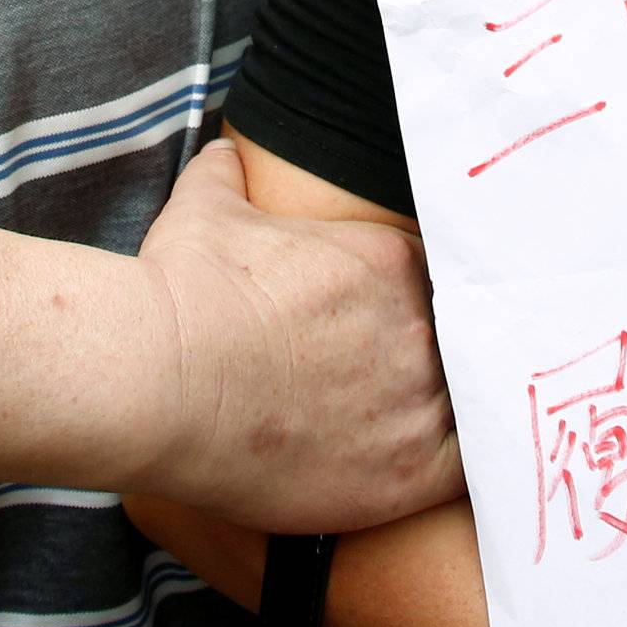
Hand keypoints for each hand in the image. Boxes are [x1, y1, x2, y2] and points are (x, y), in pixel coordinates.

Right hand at [135, 139, 461, 532]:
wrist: (160, 380)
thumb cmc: (184, 290)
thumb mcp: (202, 210)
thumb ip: (226, 174)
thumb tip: (225, 154)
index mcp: (386, 261)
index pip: (426, 277)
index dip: (399, 300)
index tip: (367, 321)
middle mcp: (420, 327)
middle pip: (453, 341)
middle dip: (415, 354)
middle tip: (370, 375)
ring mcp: (422, 402)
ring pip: (463, 405)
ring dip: (434, 411)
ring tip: (386, 425)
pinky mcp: (412, 473)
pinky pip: (466, 471)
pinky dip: (449, 468)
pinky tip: (409, 464)